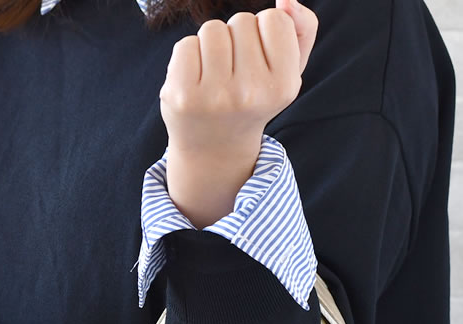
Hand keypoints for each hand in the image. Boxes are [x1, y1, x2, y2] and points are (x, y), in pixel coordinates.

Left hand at [159, 0, 318, 156]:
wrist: (213, 149)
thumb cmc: (253, 102)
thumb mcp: (288, 72)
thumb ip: (302, 30)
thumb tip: (286, 0)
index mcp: (282, 87)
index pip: (274, 18)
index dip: (264, 33)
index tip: (259, 62)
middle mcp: (249, 94)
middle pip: (241, 22)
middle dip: (237, 40)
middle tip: (234, 75)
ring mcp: (212, 97)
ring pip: (212, 30)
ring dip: (212, 46)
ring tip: (215, 77)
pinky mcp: (180, 96)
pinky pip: (185, 45)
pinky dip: (189, 56)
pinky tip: (195, 82)